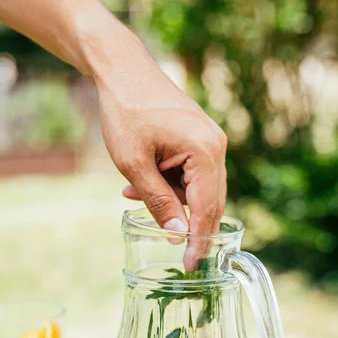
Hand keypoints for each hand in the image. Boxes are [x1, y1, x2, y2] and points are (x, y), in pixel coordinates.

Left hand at [95, 49, 226, 262]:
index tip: (192, 266)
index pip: (208, 208)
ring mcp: (209, 141)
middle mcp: (215, 146)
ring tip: (132, 194)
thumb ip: (158, 201)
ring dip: (169, 200)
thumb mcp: (134, 164)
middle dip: (189, 225)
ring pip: (198, 189)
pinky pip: (190, 174)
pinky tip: (137, 182)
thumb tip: (179, 234)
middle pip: (210, 201)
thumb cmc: (126, 113)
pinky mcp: (198, 139)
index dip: (199, 240)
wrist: (122, 71)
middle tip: (178, 255)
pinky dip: (168, 184)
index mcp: (205, 151)